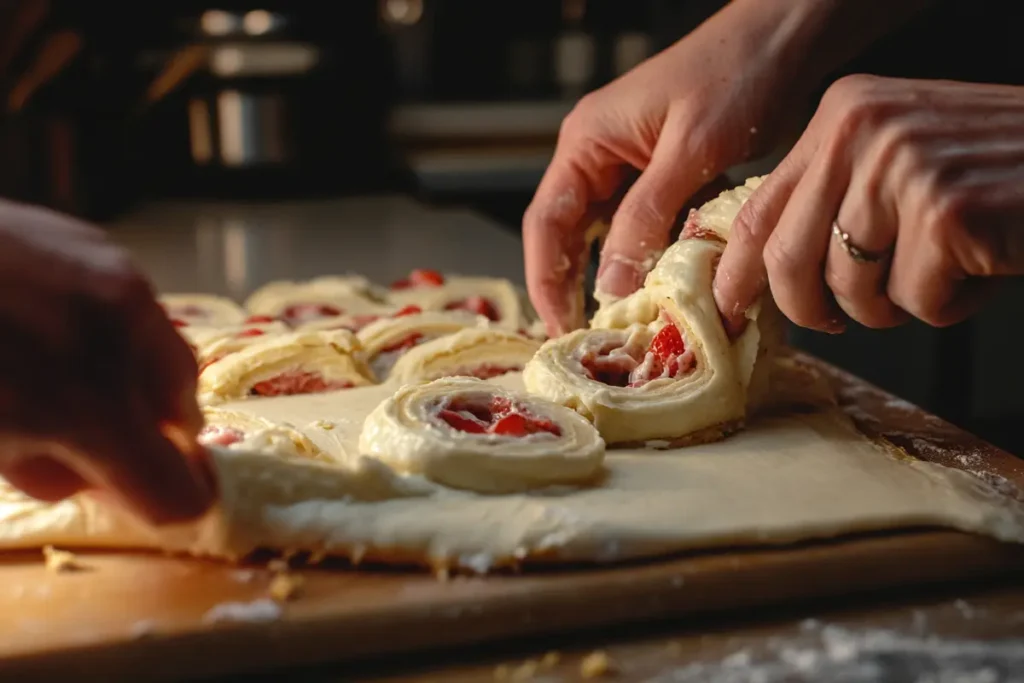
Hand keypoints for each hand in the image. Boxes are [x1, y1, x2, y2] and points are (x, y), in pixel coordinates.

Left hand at [0, 200, 213, 523]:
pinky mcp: (97, 246)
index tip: (137, 500)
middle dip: (148, 435)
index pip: (175, 490)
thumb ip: (49, 473)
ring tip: (58, 372)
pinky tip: (43, 323)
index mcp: (87, 406)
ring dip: (130, 380)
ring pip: (163, 353)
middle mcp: (124, 339)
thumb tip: (95, 478)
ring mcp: (118, 283)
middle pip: (182, 412)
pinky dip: (106, 331)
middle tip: (90, 438)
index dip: (162, 505)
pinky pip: (130, 308)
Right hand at [523, 0, 930, 335]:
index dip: (547, 280)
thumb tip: (611, 288)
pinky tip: (669, 293)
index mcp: (587, 143)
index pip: (547, 223)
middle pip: (571, 237)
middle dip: (577, 289)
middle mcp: (600, 159)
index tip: (562, 329)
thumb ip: (645, 217)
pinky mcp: (667, 181)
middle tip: (592, 343)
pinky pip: (649, 231)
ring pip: (611, 239)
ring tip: (629, 328)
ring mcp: (633, 171)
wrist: (787, 40)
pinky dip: (656, 262)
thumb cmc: (736, 76)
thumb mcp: (689, 151)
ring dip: (620, 280)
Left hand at [714, 75, 1023, 333]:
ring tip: (940, 269)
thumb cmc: (994, 168)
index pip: (758, 209)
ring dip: (895, 304)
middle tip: (835, 321)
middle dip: (808, 309)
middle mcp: (862, 131)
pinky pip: (917, 301)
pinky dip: (950, 304)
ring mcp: (902, 169)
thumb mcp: (896, 157)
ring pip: (853, 290)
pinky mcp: (945, 212)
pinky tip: (979, 266)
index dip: (737, 272)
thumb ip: (833, 195)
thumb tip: (763, 270)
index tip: (729, 308)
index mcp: (842, 115)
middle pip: (789, 259)